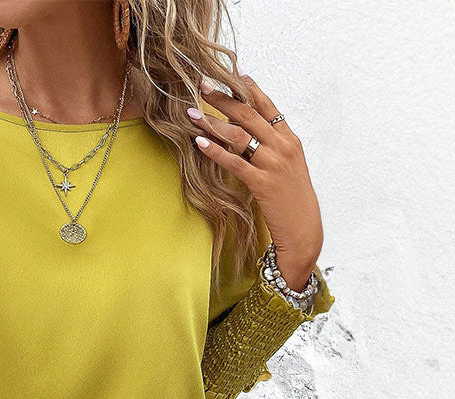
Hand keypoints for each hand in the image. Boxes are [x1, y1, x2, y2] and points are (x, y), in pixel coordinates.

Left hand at [188, 75, 323, 290]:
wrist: (303, 229)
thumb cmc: (292, 201)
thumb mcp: (288, 168)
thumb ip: (272, 149)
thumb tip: (245, 135)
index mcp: (291, 141)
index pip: (268, 107)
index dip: (250, 89)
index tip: (233, 73)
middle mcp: (283, 147)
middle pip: (249, 115)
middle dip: (224, 99)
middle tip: (203, 86)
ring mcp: (273, 165)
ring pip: (238, 136)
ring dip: (212, 123)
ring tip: (192, 113)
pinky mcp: (262, 183)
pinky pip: (234, 163)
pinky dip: (215, 151)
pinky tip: (199, 143)